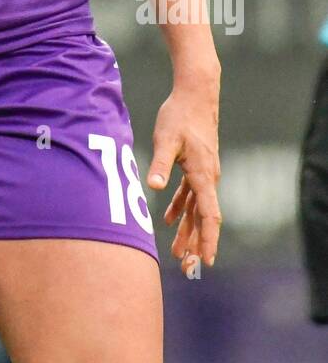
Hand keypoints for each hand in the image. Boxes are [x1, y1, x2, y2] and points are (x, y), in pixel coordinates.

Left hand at [146, 73, 221, 273]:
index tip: (206, 260)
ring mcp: (203, 173)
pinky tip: (169, 220)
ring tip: (178, 253)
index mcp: (204, 175)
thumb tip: (153, 187)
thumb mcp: (167, 140)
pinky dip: (181, 209)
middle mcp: (208, 177)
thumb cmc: (180, 115)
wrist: (196, 94)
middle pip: (204, 218)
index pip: (209, 215)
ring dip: (188, 230)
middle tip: (188, 268)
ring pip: (197, 209)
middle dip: (196, 243)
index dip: (207, 239)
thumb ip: (161, 164)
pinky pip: (190, 194)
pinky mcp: (196, 166)